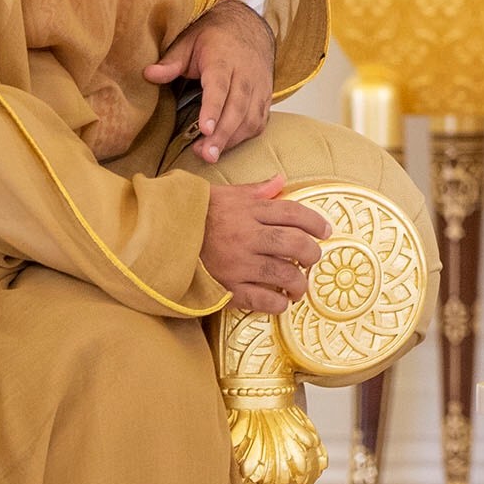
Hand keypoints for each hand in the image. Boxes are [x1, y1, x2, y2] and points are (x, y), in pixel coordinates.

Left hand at [145, 0, 274, 163]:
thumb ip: (171, 61)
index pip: (220, 87)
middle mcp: (246, 74)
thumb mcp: (189, 41)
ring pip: (251, 117)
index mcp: (224, 59)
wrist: (250, 27)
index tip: (206, 129)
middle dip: (223, 134)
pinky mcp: (266, 97)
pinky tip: (227, 145)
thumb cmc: (215, 37)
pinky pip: (260, 121)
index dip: (213, 109)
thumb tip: (148, 74)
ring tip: (210, 155)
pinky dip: (245, 136)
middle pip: (238, 108)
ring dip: (233, 139)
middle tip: (206, 155)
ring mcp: (259, 87)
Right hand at [200, 175, 331, 313]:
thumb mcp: (224, 194)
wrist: (157, 237)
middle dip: (312, 253)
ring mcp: (237, 263)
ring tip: (300, 285)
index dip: (315, 222)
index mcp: (247, 210)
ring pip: (283, 273)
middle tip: (313, 258)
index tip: (326, 231)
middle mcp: (246, 236)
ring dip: (299, 282)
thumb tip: (280, 180)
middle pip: (294, 243)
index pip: (292, 213)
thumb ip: (255, 189)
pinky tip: (281, 302)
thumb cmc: (192, 214)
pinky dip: (277, 303)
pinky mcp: (225, 287)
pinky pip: (260, 299)